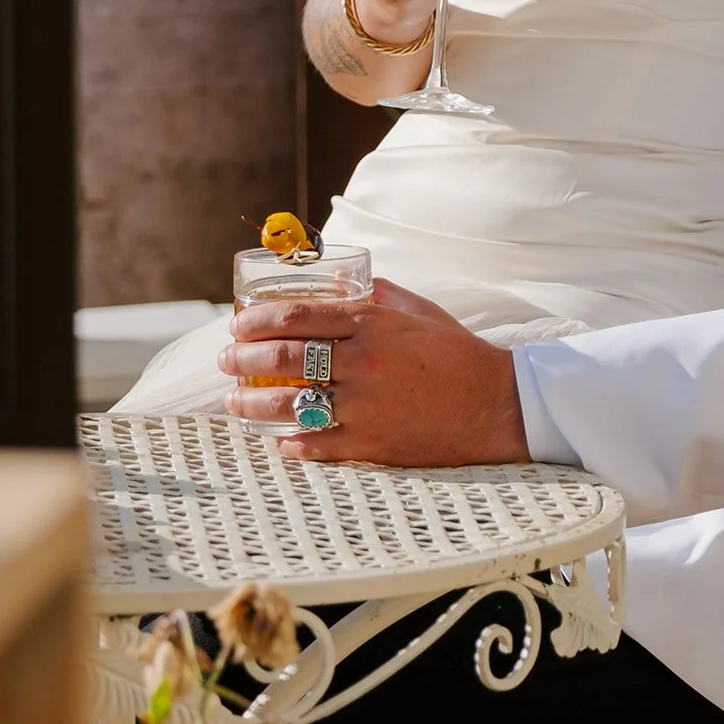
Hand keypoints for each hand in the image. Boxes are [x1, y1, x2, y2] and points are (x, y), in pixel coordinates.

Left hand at [218, 278, 528, 466]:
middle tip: (225, 361)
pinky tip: (278, 441)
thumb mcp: (418, 310)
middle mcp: (363, 362)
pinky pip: (315, 444)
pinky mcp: (372, 442)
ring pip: (288, 404)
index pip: (295, 315)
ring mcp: (365, 405)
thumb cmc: (457, 352)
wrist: (498, 404)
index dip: (255, 320)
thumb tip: (331, 279)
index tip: (237, 325)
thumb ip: (374, 292)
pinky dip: (290, 443)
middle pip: (282, 357)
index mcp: (372, 323)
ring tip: (234, 402)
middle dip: (241, 359)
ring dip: (251, 403)